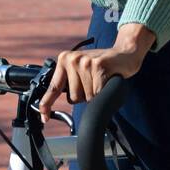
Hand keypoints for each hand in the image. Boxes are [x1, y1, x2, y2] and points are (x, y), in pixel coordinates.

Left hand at [37, 24, 154, 122]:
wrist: (125, 53)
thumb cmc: (102, 65)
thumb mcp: (81, 68)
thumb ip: (70, 80)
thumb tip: (57, 101)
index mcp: (65, 59)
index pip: (53, 86)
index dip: (47, 103)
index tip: (44, 116)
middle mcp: (73, 59)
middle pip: (74, 97)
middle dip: (85, 96)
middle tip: (94, 82)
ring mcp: (86, 63)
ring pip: (87, 98)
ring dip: (96, 94)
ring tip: (102, 80)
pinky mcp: (99, 67)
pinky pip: (98, 94)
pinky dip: (104, 93)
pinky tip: (108, 80)